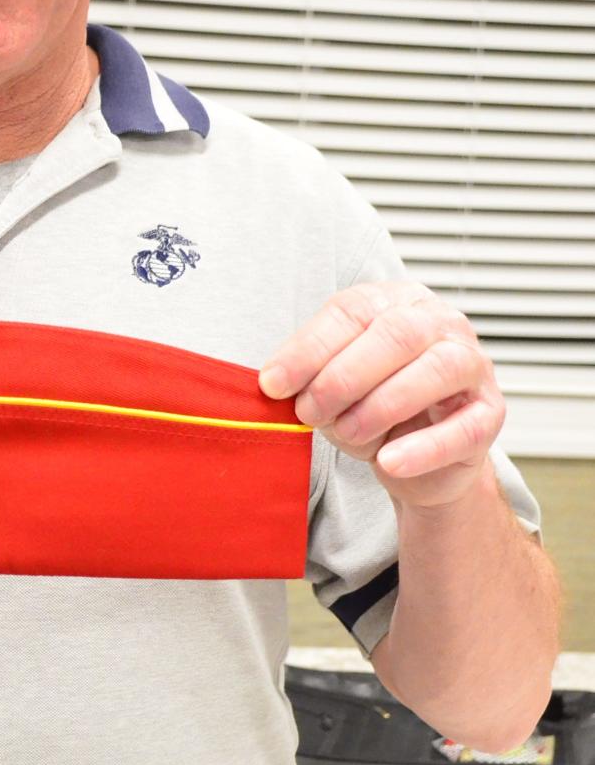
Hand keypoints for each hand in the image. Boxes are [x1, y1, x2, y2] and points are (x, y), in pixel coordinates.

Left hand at [258, 281, 503, 507]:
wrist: (417, 461)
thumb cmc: (372, 410)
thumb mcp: (332, 387)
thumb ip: (310, 377)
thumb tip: (274, 383)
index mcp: (397, 302)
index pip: (353, 310)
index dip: (309, 348)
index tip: (274, 384)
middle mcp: (441, 323)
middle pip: (396, 334)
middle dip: (342, 376)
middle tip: (309, 412)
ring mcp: (472, 366)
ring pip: (435, 371)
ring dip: (380, 406)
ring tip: (347, 434)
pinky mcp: (489, 414)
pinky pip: (462, 429)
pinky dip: (422, 448)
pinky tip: (389, 461)